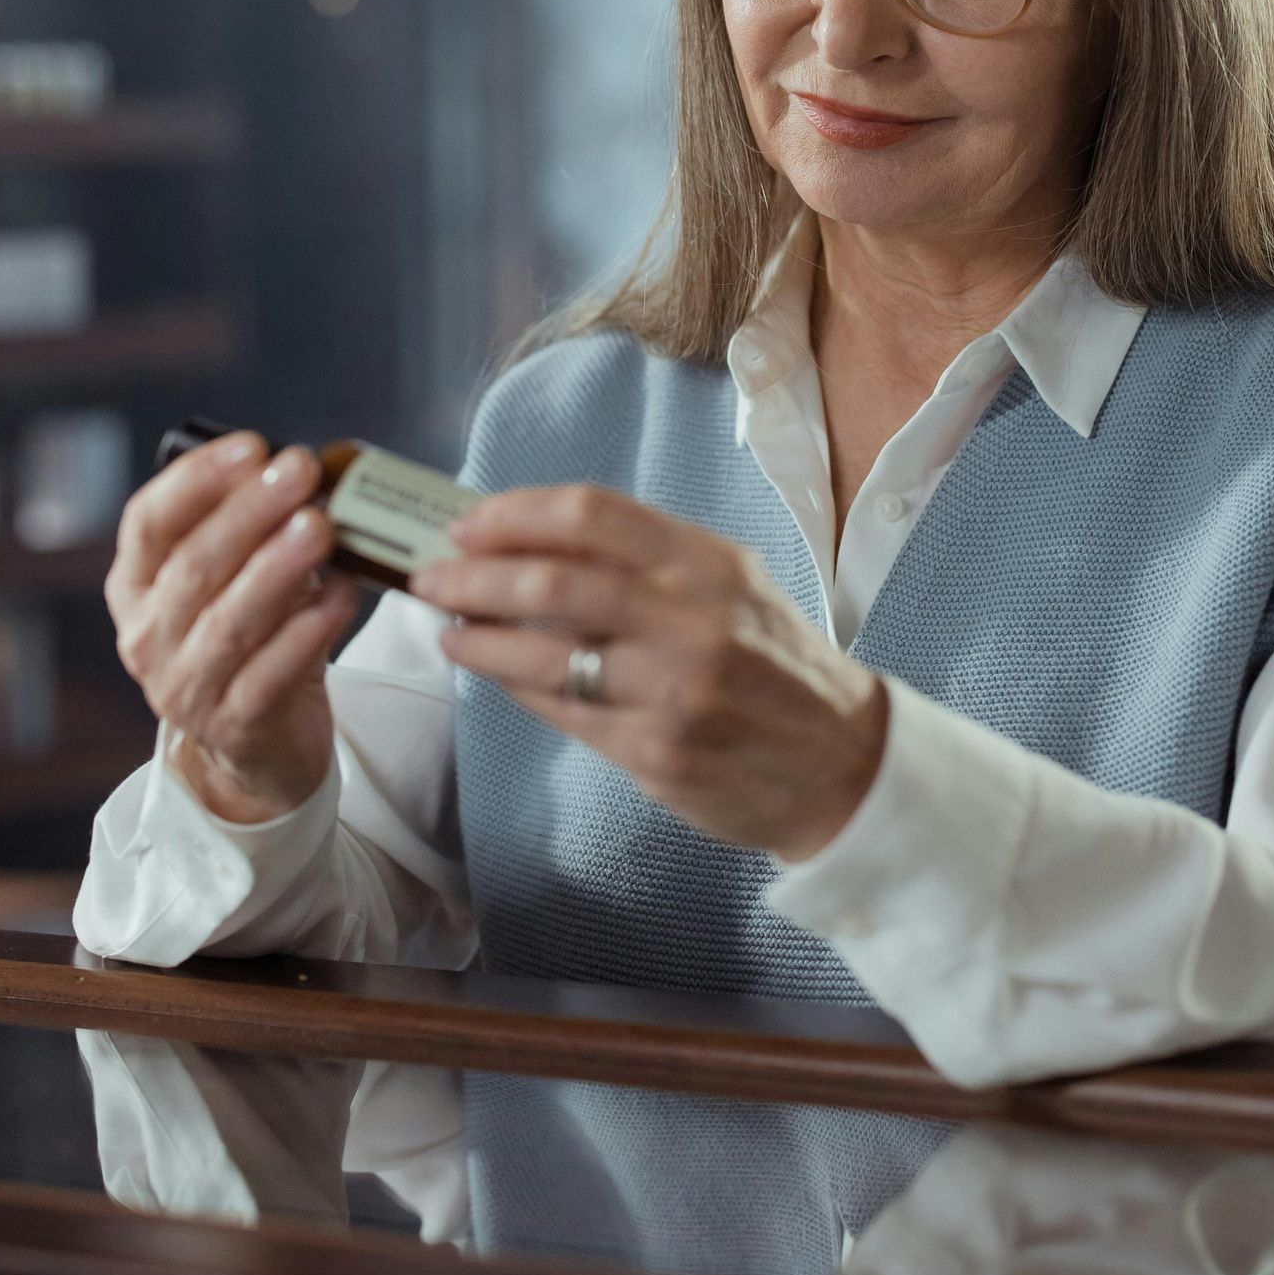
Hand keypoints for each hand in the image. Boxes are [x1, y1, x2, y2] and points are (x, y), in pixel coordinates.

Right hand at [104, 434, 361, 823]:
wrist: (258, 745)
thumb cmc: (251, 639)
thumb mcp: (236, 580)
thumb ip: (255, 529)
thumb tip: (303, 469)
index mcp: (137, 587)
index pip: (148, 522)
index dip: (197, 479)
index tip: (252, 445)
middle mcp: (147, 636)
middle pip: (193, 565)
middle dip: (250, 511)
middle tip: (300, 469)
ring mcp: (185, 688)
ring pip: (230, 620)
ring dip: (278, 567)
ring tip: (320, 525)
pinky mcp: (233, 726)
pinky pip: (271, 673)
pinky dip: (309, 629)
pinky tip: (342, 594)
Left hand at [409, 487, 886, 861]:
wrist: (843, 762)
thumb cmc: (775, 663)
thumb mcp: (732, 586)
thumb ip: (647, 563)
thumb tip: (535, 542)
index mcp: (708, 562)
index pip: (592, 512)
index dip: (516, 512)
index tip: (467, 521)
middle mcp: (692, 619)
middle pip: (555, 578)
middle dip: (475, 573)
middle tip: (431, 574)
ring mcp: (674, 689)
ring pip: (545, 650)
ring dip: (479, 635)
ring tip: (446, 628)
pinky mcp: (657, 752)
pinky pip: (562, 711)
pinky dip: (514, 685)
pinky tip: (492, 671)